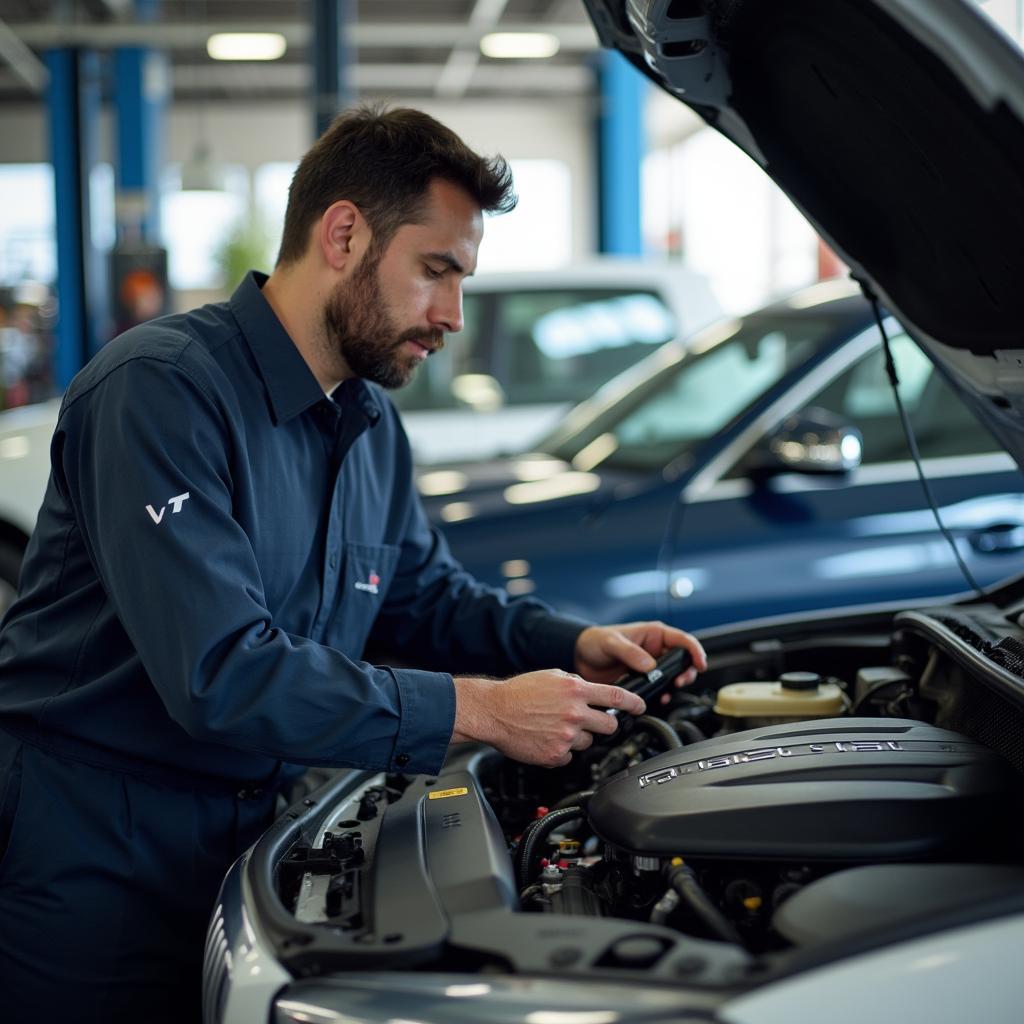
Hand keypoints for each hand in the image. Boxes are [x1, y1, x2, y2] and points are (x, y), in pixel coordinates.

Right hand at [451, 670, 645, 766]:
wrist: (494, 711)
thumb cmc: (519, 692)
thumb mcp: (553, 677)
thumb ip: (576, 685)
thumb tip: (594, 694)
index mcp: (575, 690)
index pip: (617, 697)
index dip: (634, 703)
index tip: (642, 707)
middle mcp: (574, 713)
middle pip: (609, 725)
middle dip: (605, 724)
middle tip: (593, 722)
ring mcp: (566, 736)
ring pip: (588, 742)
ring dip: (579, 737)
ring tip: (557, 728)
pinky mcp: (555, 754)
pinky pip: (569, 756)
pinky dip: (561, 750)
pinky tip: (546, 739)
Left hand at [574, 621, 706, 694]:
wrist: (579, 657)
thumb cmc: (595, 641)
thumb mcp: (611, 642)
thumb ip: (630, 652)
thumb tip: (649, 665)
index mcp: (653, 634)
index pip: (683, 640)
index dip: (695, 651)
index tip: (700, 664)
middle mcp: (655, 650)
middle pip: (683, 661)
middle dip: (687, 672)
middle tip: (680, 682)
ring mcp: (650, 667)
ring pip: (673, 676)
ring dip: (675, 685)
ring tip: (669, 691)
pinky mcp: (643, 681)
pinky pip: (659, 688)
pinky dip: (662, 694)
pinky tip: (658, 698)